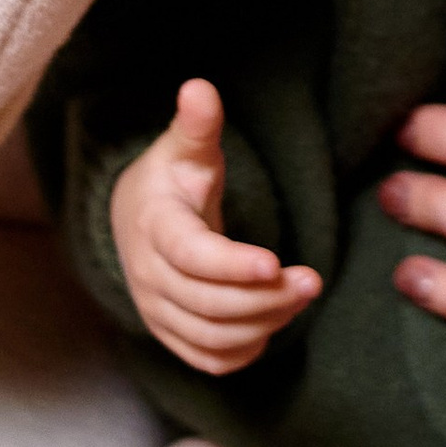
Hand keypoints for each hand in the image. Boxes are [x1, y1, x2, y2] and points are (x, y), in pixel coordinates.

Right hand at [109, 78, 318, 377]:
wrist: (133, 220)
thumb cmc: (170, 181)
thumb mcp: (184, 149)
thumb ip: (197, 125)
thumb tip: (199, 87)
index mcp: (155, 227)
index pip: (191, 256)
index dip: (231, 265)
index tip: (275, 262)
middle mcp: (150, 277)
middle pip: (208, 304)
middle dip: (264, 298)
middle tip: (312, 280)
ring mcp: (157, 311)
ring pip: (211, 336)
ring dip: (263, 324)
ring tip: (302, 296)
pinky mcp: (170, 334)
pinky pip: (207, 359)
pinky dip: (243, 351)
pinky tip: (273, 325)